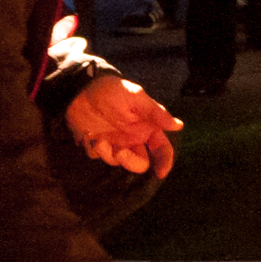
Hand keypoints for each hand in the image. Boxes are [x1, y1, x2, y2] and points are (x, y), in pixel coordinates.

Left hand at [66, 75, 182, 177]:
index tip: (160, 172)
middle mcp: (133, 139)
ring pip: (119, 162)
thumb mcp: (135, 98)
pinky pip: (100, 157)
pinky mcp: (98, 146)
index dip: (164, 161)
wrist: (81, 89)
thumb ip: (155, 113)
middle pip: (141, 163)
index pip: (161, 149)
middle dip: (132, 162)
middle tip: (120, 154)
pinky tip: (89, 135)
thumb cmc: (112, 91)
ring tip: (99, 140)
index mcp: (146, 128)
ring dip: (109, 154)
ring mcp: (115, 144)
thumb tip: (179, 125)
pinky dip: (95, 149)